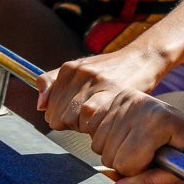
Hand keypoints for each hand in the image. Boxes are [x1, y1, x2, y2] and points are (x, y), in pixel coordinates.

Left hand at [36, 47, 165, 131]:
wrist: (144, 58)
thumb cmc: (112, 69)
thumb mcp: (82, 69)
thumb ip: (55, 83)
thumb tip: (40, 105)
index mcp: (68, 69)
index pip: (48, 109)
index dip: (63, 115)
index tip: (79, 112)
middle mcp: (79, 73)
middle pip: (57, 117)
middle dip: (72, 122)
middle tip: (91, 116)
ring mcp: (96, 81)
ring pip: (71, 120)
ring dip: (84, 125)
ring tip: (99, 116)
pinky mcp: (113, 90)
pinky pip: (89, 118)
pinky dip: (95, 124)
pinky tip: (107, 116)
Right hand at [79, 89, 183, 183]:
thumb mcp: (180, 175)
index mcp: (159, 119)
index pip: (126, 163)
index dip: (140, 172)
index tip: (159, 161)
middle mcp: (139, 103)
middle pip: (110, 156)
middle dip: (127, 165)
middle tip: (151, 154)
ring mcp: (126, 98)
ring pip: (98, 147)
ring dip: (116, 154)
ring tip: (142, 146)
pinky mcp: (116, 98)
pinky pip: (93, 132)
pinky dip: (107, 142)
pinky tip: (130, 137)